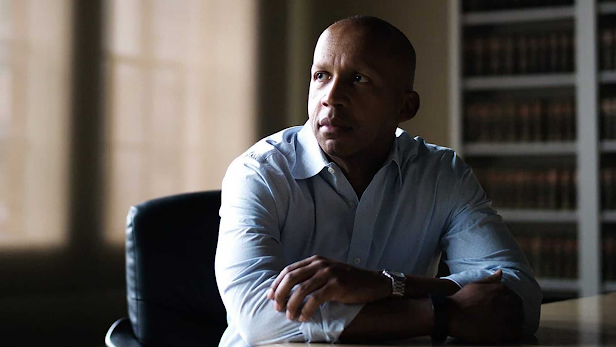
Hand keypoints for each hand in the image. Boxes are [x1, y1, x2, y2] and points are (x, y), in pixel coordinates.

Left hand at [267, 255, 390, 321]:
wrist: (373, 283)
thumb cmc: (349, 281)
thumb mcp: (328, 273)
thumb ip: (311, 277)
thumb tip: (290, 291)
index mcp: (315, 260)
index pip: (288, 270)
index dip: (276, 283)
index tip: (270, 296)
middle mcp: (320, 264)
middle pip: (291, 277)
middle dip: (280, 294)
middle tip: (276, 307)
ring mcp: (329, 273)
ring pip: (301, 289)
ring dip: (292, 304)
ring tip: (290, 315)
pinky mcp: (337, 285)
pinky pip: (315, 298)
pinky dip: (306, 309)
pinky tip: (304, 317)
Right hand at [446, 270, 523, 342]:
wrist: (452, 315)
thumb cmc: (461, 300)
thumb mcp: (475, 285)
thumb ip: (490, 280)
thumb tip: (500, 272)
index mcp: (501, 289)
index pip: (515, 298)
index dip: (510, 306)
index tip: (503, 311)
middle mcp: (506, 300)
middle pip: (519, 309)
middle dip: (514, 314)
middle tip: (503, 320)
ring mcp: (506, 315)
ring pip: (520, 321)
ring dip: (514, 324)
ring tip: (503, 328)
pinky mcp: (504, 330)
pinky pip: (517, 333)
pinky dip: (513, 334)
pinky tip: (504, 335)